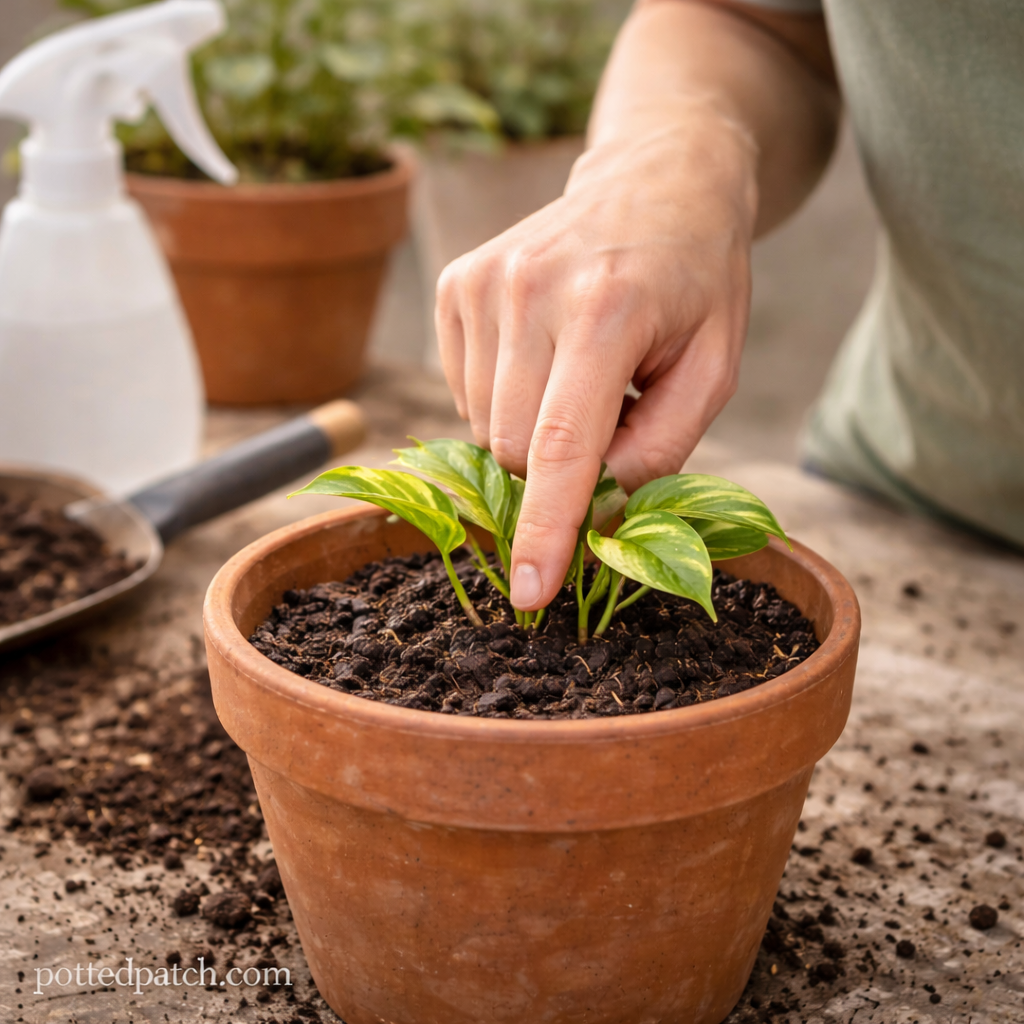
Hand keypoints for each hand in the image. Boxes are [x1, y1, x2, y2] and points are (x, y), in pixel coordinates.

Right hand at [435, 108, 757, 609]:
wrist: (655, 180)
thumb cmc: (695, 282)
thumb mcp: (714, 367)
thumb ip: (661, 448)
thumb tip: (594, 508)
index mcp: (606, 311)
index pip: (561, 448)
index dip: (545, 531)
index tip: (530, 593)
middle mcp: (529, 292)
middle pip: (515, 450)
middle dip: (559, 464)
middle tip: (609, 413)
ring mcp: (483, 283)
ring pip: (484, 427)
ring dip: (532, 427)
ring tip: (579, 371)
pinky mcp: (456, 283)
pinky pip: (463, 392)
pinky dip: (505, 396)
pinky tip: (544, 353)